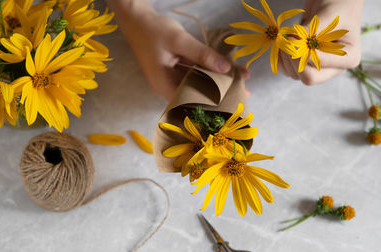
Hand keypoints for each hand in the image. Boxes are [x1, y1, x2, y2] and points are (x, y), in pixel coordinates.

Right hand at [109, 0, 235, 99]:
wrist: (136, 18)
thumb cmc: (152, 30)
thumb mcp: (179, 41)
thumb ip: (203, 55)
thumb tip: (227, 69)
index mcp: (164, 86)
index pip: (192, 102)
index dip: (214, 103)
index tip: (234, 101)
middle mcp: (167, 87)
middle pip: (197, 94)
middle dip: (220, 92)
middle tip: (244, 91)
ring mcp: (171, 79)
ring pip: (198, 83)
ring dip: (217, 80)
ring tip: (241, 79)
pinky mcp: (174, 70)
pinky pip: (194, 74)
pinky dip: (208, 71)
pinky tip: (225, 68)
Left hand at [278, 0, 362, 84]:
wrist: (334, 1)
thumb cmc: (339, 5)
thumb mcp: (329, 16)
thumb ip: (313, 32)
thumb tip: (294, 44)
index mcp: (348, 59)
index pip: (320, 67)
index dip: (302, 54)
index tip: (293, 37)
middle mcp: (334, 67)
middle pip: (309, 78)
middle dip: (293, 60)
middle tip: (286, 40)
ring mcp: (318, 67)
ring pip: (295, 75)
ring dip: (285, 57)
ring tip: (286, 37)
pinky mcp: (304, 64)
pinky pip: (287, 70)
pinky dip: (281, 59)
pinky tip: (281, 45)